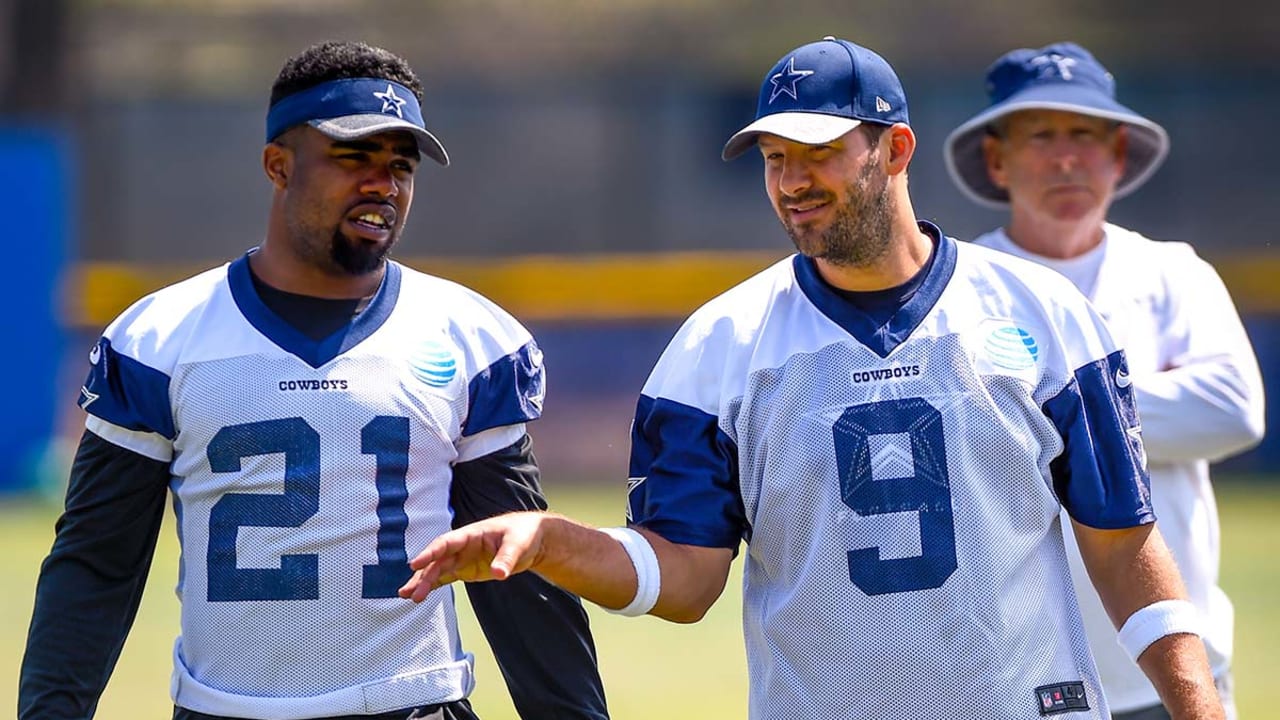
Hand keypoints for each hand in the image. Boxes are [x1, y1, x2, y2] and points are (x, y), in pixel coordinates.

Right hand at [398, 511, 546, 602]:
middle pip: (438, 560)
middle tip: (409, 592)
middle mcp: (463, 546)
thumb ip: (507, 558)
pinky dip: (433, 585)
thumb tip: (499, 573)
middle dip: (422, 575)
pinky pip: (446, 577)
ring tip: (407, 596)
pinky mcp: (467, 569)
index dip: (429, 553)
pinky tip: (420, 595)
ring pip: (438, 570)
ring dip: (423, 582)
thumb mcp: (518, 544)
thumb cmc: (524, 534)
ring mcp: (463, 558)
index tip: (414, 564)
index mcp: (472, 534)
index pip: (446, 543)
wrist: (533, 540)